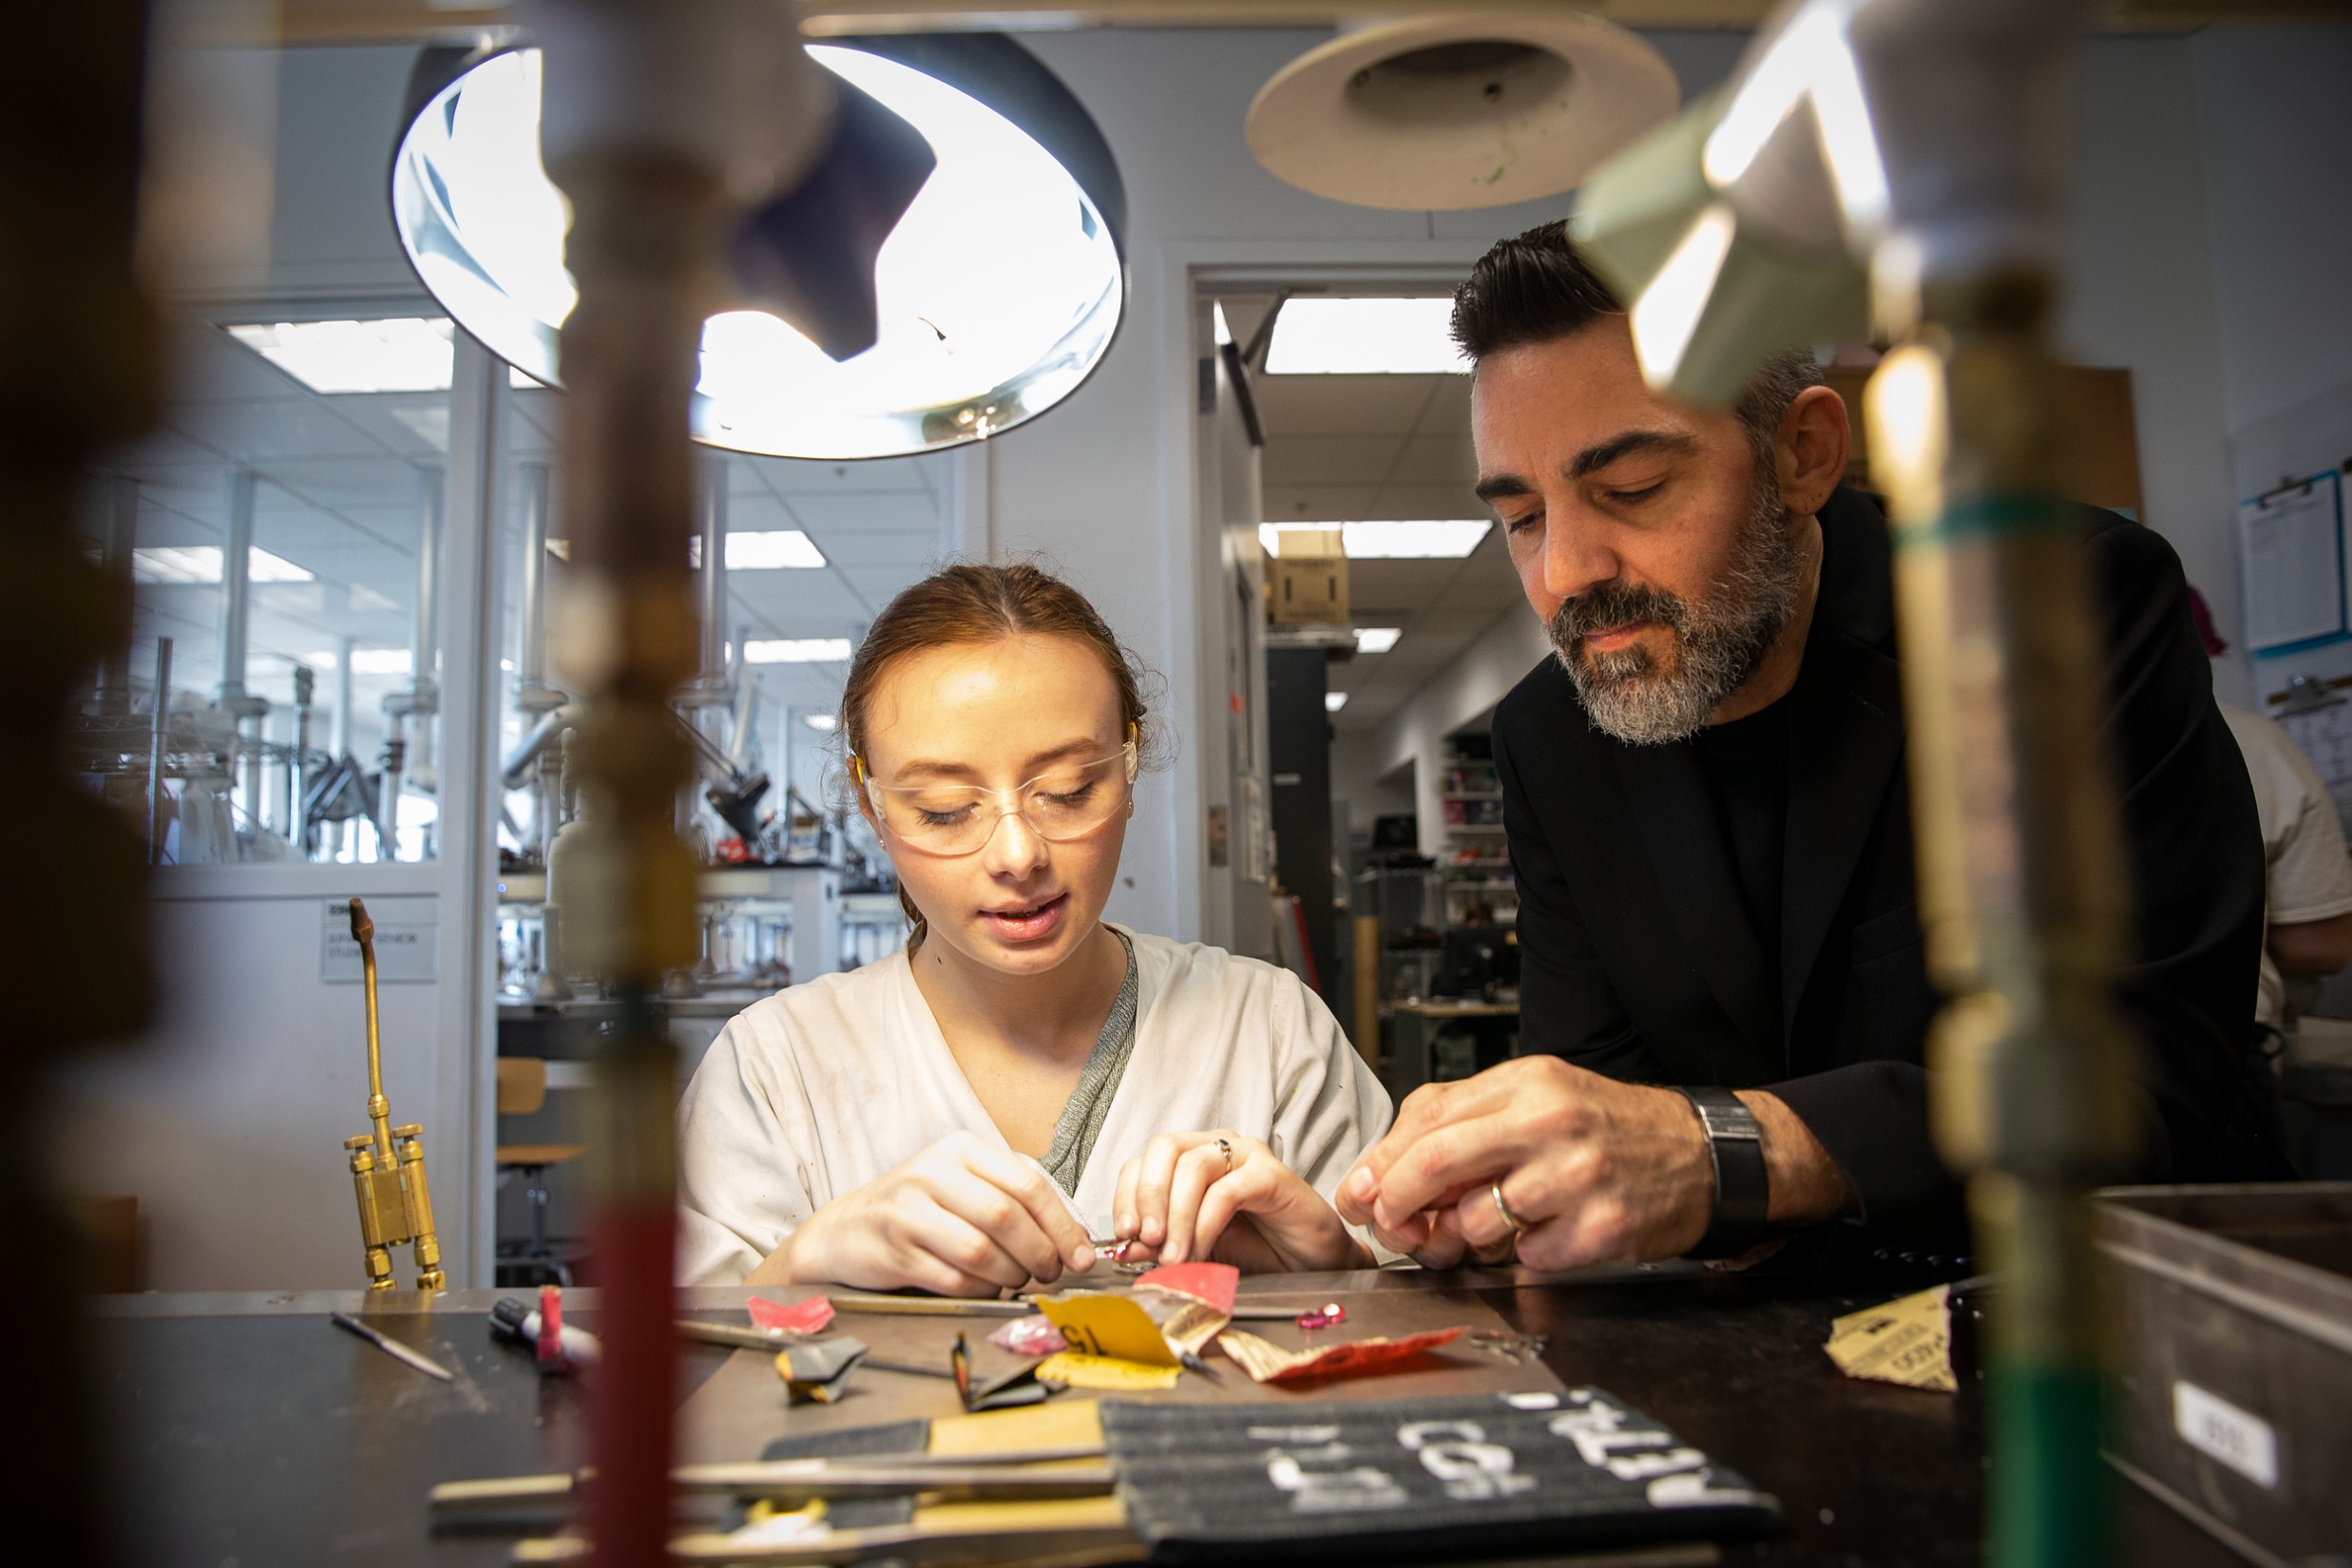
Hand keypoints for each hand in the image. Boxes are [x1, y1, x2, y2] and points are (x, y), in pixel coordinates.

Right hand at [755, 1131, 1096, 1294]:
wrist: (846, 1232)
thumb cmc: (920, 1210)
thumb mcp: (964, 1186)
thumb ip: (1014, 1198)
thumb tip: (1076, 1235)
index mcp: (960, 1149)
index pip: (1027, 1182)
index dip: (1062, 1224)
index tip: (1083, 1255)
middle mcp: (933, 1172)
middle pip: (1006, 1216)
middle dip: (1041, 1252)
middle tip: (1052, 1273)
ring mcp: (909, 1210)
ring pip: (981, 1250)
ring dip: (1012, 1273)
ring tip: (1019, 1279)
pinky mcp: (894, 1249)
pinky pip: (955, 1277)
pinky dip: (982, 1289)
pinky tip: (988, 1287)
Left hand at [1112, 1130, 1371, 1273]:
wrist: (1314, 1264)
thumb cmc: (1259, 1251)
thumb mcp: (1199, 1248)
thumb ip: (1163, 1244)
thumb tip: (1125, 1247)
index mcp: (1193, 1158)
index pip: (1145, 1160)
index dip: (1127, 1194)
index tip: (1124, 1235)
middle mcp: (1217, 1146)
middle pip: (1165, 1148)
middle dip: (1148, 1196)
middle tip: (1147, 1241)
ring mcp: (1247, 1155)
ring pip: (1193, 1167)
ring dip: (1176, 1216)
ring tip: (1175, 1257)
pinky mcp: (1272, 1174)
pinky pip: (1226, 1192)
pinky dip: (1205, 1225)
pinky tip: (1202, 1252)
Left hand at [1335, 1057, 1716, 1268]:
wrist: (1699, 1155)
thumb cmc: (1604, 1127)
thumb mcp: (1535, 1097)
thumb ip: (1462, 1121)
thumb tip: (1383, 1171)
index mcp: (1527, 1082)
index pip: (1427, 1117)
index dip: (1381, 1162)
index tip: (1362, 1191)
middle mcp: (1551, 1122)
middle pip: (1438, 1161)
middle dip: (1398, 1200)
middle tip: (1392, 1222)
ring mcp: (1579, 1176)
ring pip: (1478, 1221)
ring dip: (1467, 1237)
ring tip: (1492, 1226)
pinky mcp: (1603, 1228)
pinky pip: (1529, 1258)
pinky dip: (1524, 1256)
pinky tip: (1547, 1234)